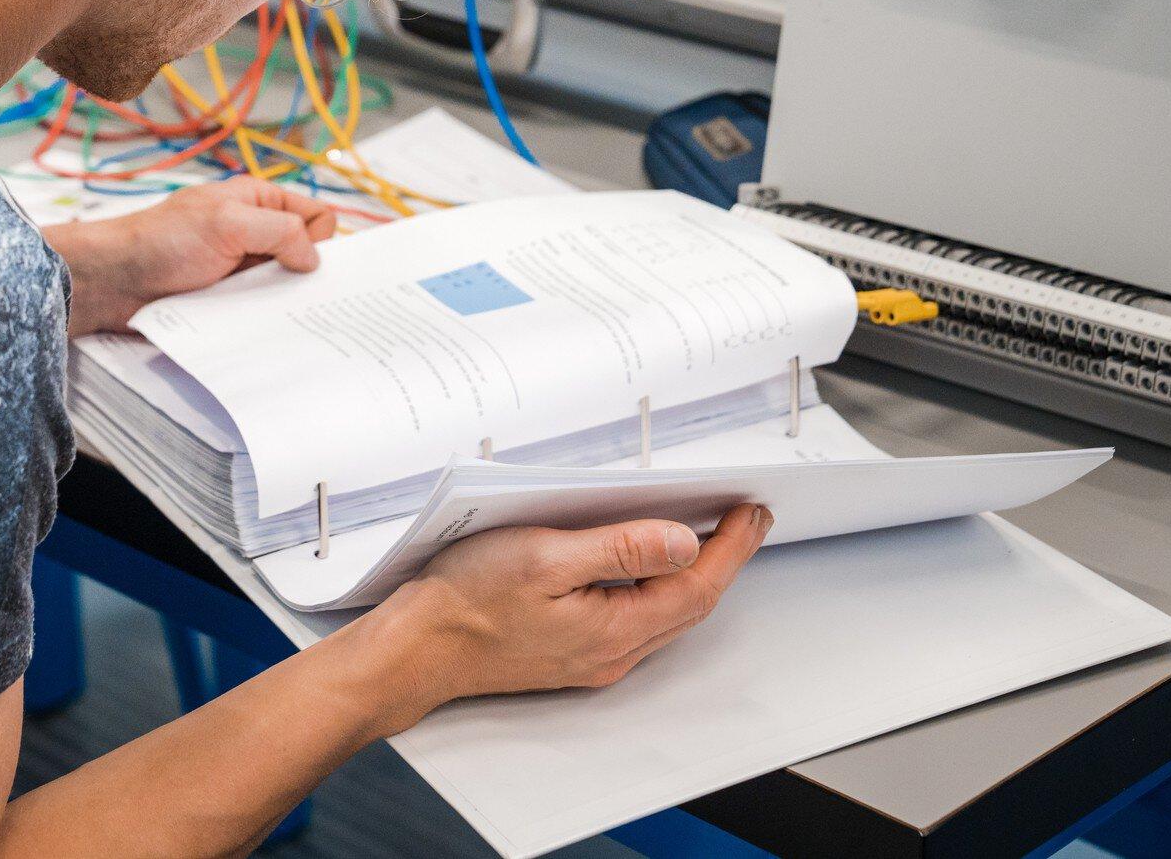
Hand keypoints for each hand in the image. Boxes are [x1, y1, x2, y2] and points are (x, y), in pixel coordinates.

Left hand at [47, 177, 337, 333]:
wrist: (113, 281)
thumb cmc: (162, 241)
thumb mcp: (227, 223)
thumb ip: (280, 231)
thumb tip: (314, 260)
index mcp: (260, 202)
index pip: (318, 217)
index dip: (319, 240)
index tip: (304, 263)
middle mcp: (255, 233)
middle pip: (305, 254)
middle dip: (305, 274)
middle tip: (296, 295)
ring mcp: (242, 268)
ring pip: (285, 286)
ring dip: (282, 301)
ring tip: (272, 312)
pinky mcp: (229, 298)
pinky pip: (261, 309)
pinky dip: (262, 317)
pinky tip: (256, 326)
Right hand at [349, 503, 770, 733]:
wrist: (417, 649)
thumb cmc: (467, 600)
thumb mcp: (545, 557)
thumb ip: (620, 549)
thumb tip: (681, 542)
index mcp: (612, 628)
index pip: (696, 586)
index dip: (732, 548)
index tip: (753, 512)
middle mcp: (611, 652)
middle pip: (689, 605)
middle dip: (724, 560)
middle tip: (746, 519)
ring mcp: (592, 658)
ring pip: (665, 616)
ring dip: (694, 576)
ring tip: (712, 536)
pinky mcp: (573, 654)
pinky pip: (637, 622)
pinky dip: (658, 591)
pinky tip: (652, 568)